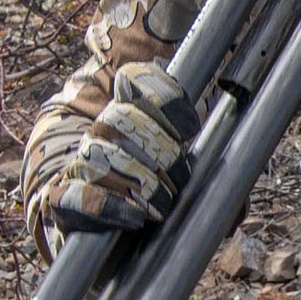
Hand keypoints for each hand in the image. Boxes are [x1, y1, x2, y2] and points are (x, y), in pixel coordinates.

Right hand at [48, 64, 201, 238]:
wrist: (99, 220)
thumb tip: (238, 203)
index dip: (164, 99)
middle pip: (123, 118)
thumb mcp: (188, 178)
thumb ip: (211, 176)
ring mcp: (79, 161)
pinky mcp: (62, 197)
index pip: (135, 79)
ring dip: (141, 181)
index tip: (189, 129)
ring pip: (102, 153)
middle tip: (179, 178)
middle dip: (160, 150)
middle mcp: (99, 130)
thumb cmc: (154, 193)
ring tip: (162, 205)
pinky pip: (79, 195)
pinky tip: (135, 218)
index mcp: (128, 110)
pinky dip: (111, 206)